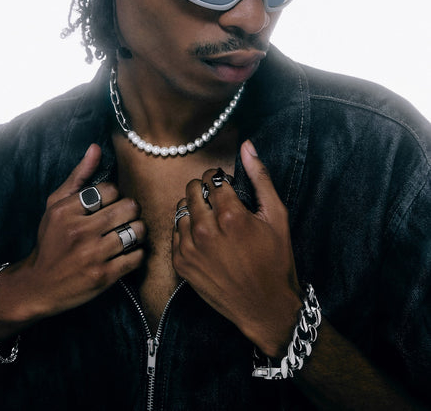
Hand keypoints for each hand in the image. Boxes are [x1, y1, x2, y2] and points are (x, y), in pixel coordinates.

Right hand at [13, 144, 145, 319]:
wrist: (38, 285)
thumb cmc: (50, 241)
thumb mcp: (55, 205)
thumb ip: (78, 176)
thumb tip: (95, 148)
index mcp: (67, 210)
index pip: (110, 189)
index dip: (114, 195)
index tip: (108, 204)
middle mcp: (80, 231)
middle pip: (128, 207)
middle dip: (130, 210)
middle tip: (124, 216)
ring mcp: (93, 255)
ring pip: (136, 231)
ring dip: (138, 231)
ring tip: (129, 232)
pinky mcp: (103, 277)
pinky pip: (137, 257)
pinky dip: (138, 253)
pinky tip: (128, 251)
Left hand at [172, 140, 301, 357]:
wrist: (265, 307)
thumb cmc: (275, 261)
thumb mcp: (277, 216)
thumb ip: (260, 177)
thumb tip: (247, 145)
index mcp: (230, 215)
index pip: (211, 178)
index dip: (220, 179)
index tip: (227, 188)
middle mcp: (206, 231)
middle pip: (192, 189)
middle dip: (205, 190)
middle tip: (219, 202)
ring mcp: (190, 249)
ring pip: (181, 209)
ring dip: (194, 209)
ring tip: (212, 221)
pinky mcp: (181, 264)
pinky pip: (175, 232)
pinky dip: (187, 230)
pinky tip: (204, 238)